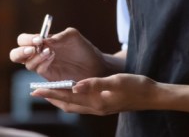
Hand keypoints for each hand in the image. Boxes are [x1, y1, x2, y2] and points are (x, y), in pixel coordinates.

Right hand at [9, 27, 110, 80]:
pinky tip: (52, 57)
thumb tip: (43, 40)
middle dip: (20, 51)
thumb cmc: (83, 49)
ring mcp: (43, 67)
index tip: (39, 39)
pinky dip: (43, 63)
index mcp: (41, 43)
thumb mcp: (72, 36)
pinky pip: (39, 71)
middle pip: (16, 55)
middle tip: (33, 49)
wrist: (95, 66)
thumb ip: (58, 36)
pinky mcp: (49, 77)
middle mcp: (38, 55)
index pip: (23, 40)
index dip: (27, 39)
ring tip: (50, 52)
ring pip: (27, 64)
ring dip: (35, 57)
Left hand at [31, 73, 158, 115]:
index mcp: (97, 102)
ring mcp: (100, 107)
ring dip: (60, 98)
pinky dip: (71, 97)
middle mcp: (96, 108)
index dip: (51, 93)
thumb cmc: (136, 86)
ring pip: (74, 105)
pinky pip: (82, 103)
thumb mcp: (116, 81)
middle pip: (67, 105)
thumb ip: (95, 84)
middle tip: (36, 91)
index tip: (36, 90)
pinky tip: (70, 89)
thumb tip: (74, 86)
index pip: (68, 98)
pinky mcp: (104, 104)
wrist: (152, 96)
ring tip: (48, 90)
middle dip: (51, 97)